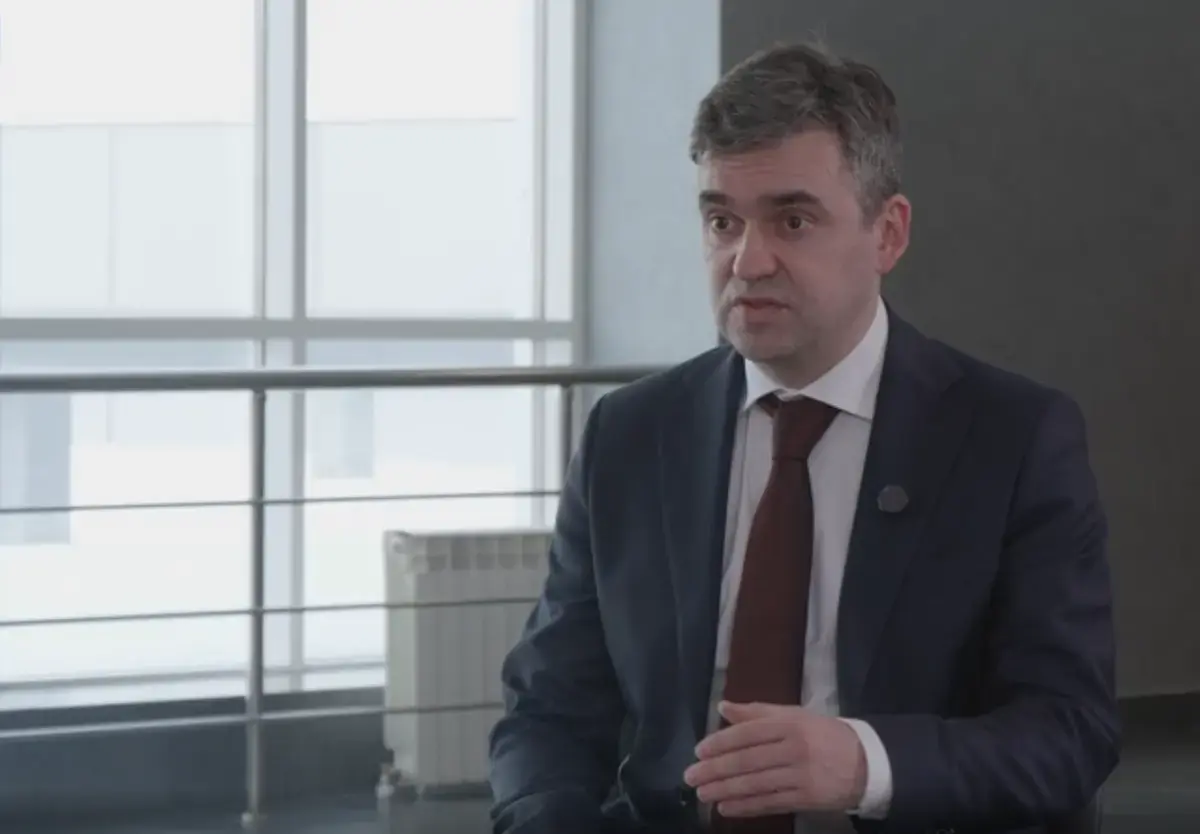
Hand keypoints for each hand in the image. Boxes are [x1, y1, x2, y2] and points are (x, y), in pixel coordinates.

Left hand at [682, 701, 867, 817]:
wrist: (865, 762)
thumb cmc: (823, 735)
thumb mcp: (794, 715)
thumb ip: (758, 712)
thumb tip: (723, 707)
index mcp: (789, 724)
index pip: (748, 733)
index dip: (721, 742)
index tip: (699, 751)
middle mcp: (793, 749)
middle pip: (747, 761)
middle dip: (715, 770)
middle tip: (691, 776)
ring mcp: (800, 776)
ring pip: (755, 784)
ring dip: (725, 790)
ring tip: (703, 794)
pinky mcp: (806, 798)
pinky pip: (769, 803)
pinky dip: (745, 807)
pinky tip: (726, 808)